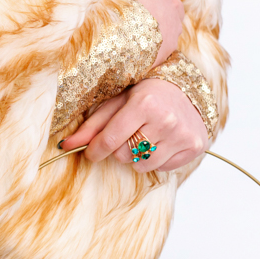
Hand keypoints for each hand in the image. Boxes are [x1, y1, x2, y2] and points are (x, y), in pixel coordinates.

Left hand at [62, 78, 207, 171]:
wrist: (187, 90)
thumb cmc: (147, 94)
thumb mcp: (117, 102)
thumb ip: (92, 125)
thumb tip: (65, 146)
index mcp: (144, 103)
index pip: (110, 140)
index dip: (95, 150)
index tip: (91, 153)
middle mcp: (165, 119)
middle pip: (125, 155)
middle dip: (119, 149)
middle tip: (127, 134)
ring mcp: (181, 134)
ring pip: (142, 165)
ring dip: (137, 157)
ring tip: (144, 137)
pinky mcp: (194, 146)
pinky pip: (163, 168)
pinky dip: (157, 159)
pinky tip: (161, 141)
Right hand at [117, 0, 181, 66]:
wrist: (109, 36)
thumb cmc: (121, 4)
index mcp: (173, 2)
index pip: (166, 2)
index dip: (147, 4)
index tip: (132, 7)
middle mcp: (177, 23)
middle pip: (167, 20)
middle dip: (152, 21)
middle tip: (129, 20)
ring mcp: (170, 42)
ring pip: (162, 37)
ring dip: (150, 36)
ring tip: (128, 35)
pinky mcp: (161, 59)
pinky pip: (156, 53)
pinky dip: (146, 50)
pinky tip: (130, 48)